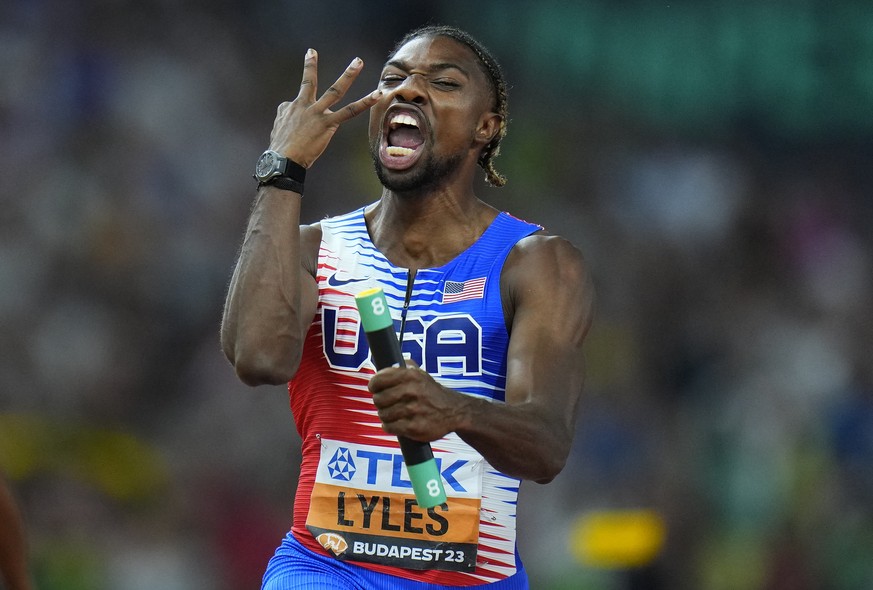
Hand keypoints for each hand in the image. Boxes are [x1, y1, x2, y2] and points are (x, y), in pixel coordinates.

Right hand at [269, 49, 381, 167]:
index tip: (311, 55)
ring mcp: (317, 113)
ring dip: (348, 75)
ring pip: (335, 91)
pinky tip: (378, 95)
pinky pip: (350, 111)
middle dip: (310, 65)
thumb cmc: (281, 148)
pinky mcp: (328, 123)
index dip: (306, 78)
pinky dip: (365, 103)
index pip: (301, 96)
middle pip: (309, 82)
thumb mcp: (279, 127)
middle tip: (312, 51)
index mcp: (293, 107)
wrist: (282, 159)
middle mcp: (305, 106)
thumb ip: (286, 114)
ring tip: (358, 62)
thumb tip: (289, 107)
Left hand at [368, 361, 464, 442]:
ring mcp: (413, 410)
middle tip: (388, 403)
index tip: (375, 389)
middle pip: (378, 399)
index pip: (378, 380)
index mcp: (410, 375)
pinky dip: (390, 426)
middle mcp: (411, 391)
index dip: (374, 386)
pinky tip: (397, 423)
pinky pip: (389, 427)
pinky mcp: (414, 427)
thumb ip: (401, 368)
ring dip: (387, 415)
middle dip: (381, 402)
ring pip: (383, 414)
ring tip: (395, 413)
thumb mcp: (420, 374)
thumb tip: (382, 368)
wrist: (454, 411)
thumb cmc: (432, 392)